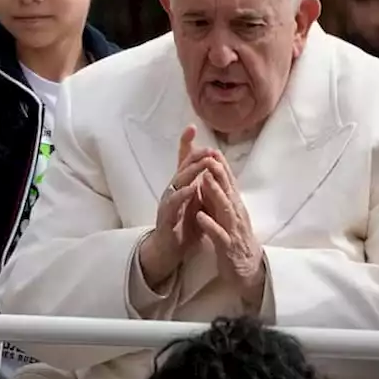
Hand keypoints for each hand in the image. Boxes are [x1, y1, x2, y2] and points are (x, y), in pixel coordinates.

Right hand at [138, 126, 207, 287]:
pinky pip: (173, 204)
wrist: (168, 251)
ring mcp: (168, 203)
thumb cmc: (183, 226)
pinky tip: (192, 188)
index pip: (184, 162)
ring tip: (203, 162)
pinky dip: (183, 195)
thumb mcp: (195, 202)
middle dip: (194, 155)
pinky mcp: (166, 218)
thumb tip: (213, 166)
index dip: (186, 145)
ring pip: (177, 182)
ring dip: (191, 171)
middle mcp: (172, 191)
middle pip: (182, 168)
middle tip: (207, 146)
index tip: (191, 127)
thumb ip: (201, 186)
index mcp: (181, 186)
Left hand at [193, 156, 265, 312]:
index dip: (221, 167)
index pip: (229, 184)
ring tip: (204, 179)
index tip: (211, 149)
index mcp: (235, 207)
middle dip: (219, 174)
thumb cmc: (235, 241)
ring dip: (215, 193)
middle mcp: (236, 215)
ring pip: (225, 209)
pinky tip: (199, 216)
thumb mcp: (227, 217)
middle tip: (209, 156)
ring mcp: (233, 230)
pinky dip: (209, 224)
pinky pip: (218, 235)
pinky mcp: (228, 247)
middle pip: (228, 191)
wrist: (248, 271)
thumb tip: (210, 180)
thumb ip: (220, 200)